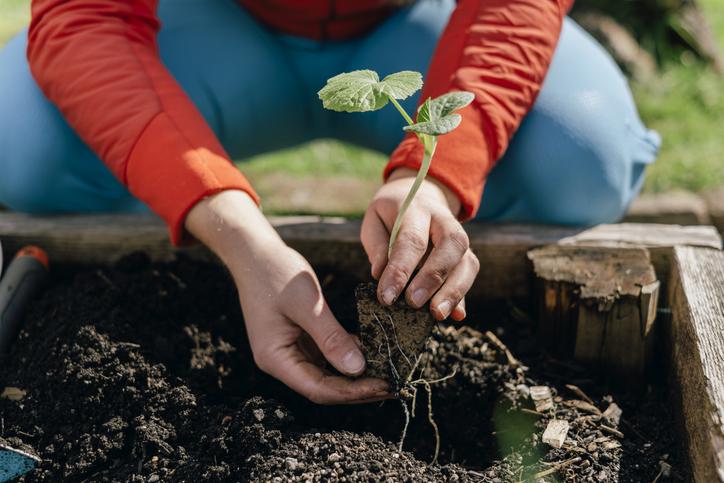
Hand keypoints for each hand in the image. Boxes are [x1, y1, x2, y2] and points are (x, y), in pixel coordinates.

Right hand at [186, 190, 390, 403]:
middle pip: (324, 387)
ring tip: (389, 374)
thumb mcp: (307, 304)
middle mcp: (281, 362)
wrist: (256, 252)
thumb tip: (358, 369)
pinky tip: (373, 354)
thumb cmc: (276, 273)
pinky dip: (349, 357)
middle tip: (394, 386)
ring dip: (357, 376)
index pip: (318, 389)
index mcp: (275, 358)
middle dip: (358, 389)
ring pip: (328, 375)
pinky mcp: (300, 340)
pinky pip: (327, 357)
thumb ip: (331, 337)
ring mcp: (291, 352)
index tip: (384, 386)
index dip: (352, 393)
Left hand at [361, 168, 479, 320]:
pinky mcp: (465, 255)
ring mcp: (459, 238)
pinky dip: (463, 296)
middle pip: (450, 245)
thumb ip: (376, 245)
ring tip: (437, 314)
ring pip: (467, 262)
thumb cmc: (391, 214)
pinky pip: (469, 275)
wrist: (420, 196)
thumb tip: (380, 274)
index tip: (386, 297)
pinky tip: (457, 315)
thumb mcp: (374, 220)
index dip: (400, 270)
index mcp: (416, 209)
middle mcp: (444, 221)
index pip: (411, 240)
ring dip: (454, 291)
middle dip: (433, 277)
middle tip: (414, 303)